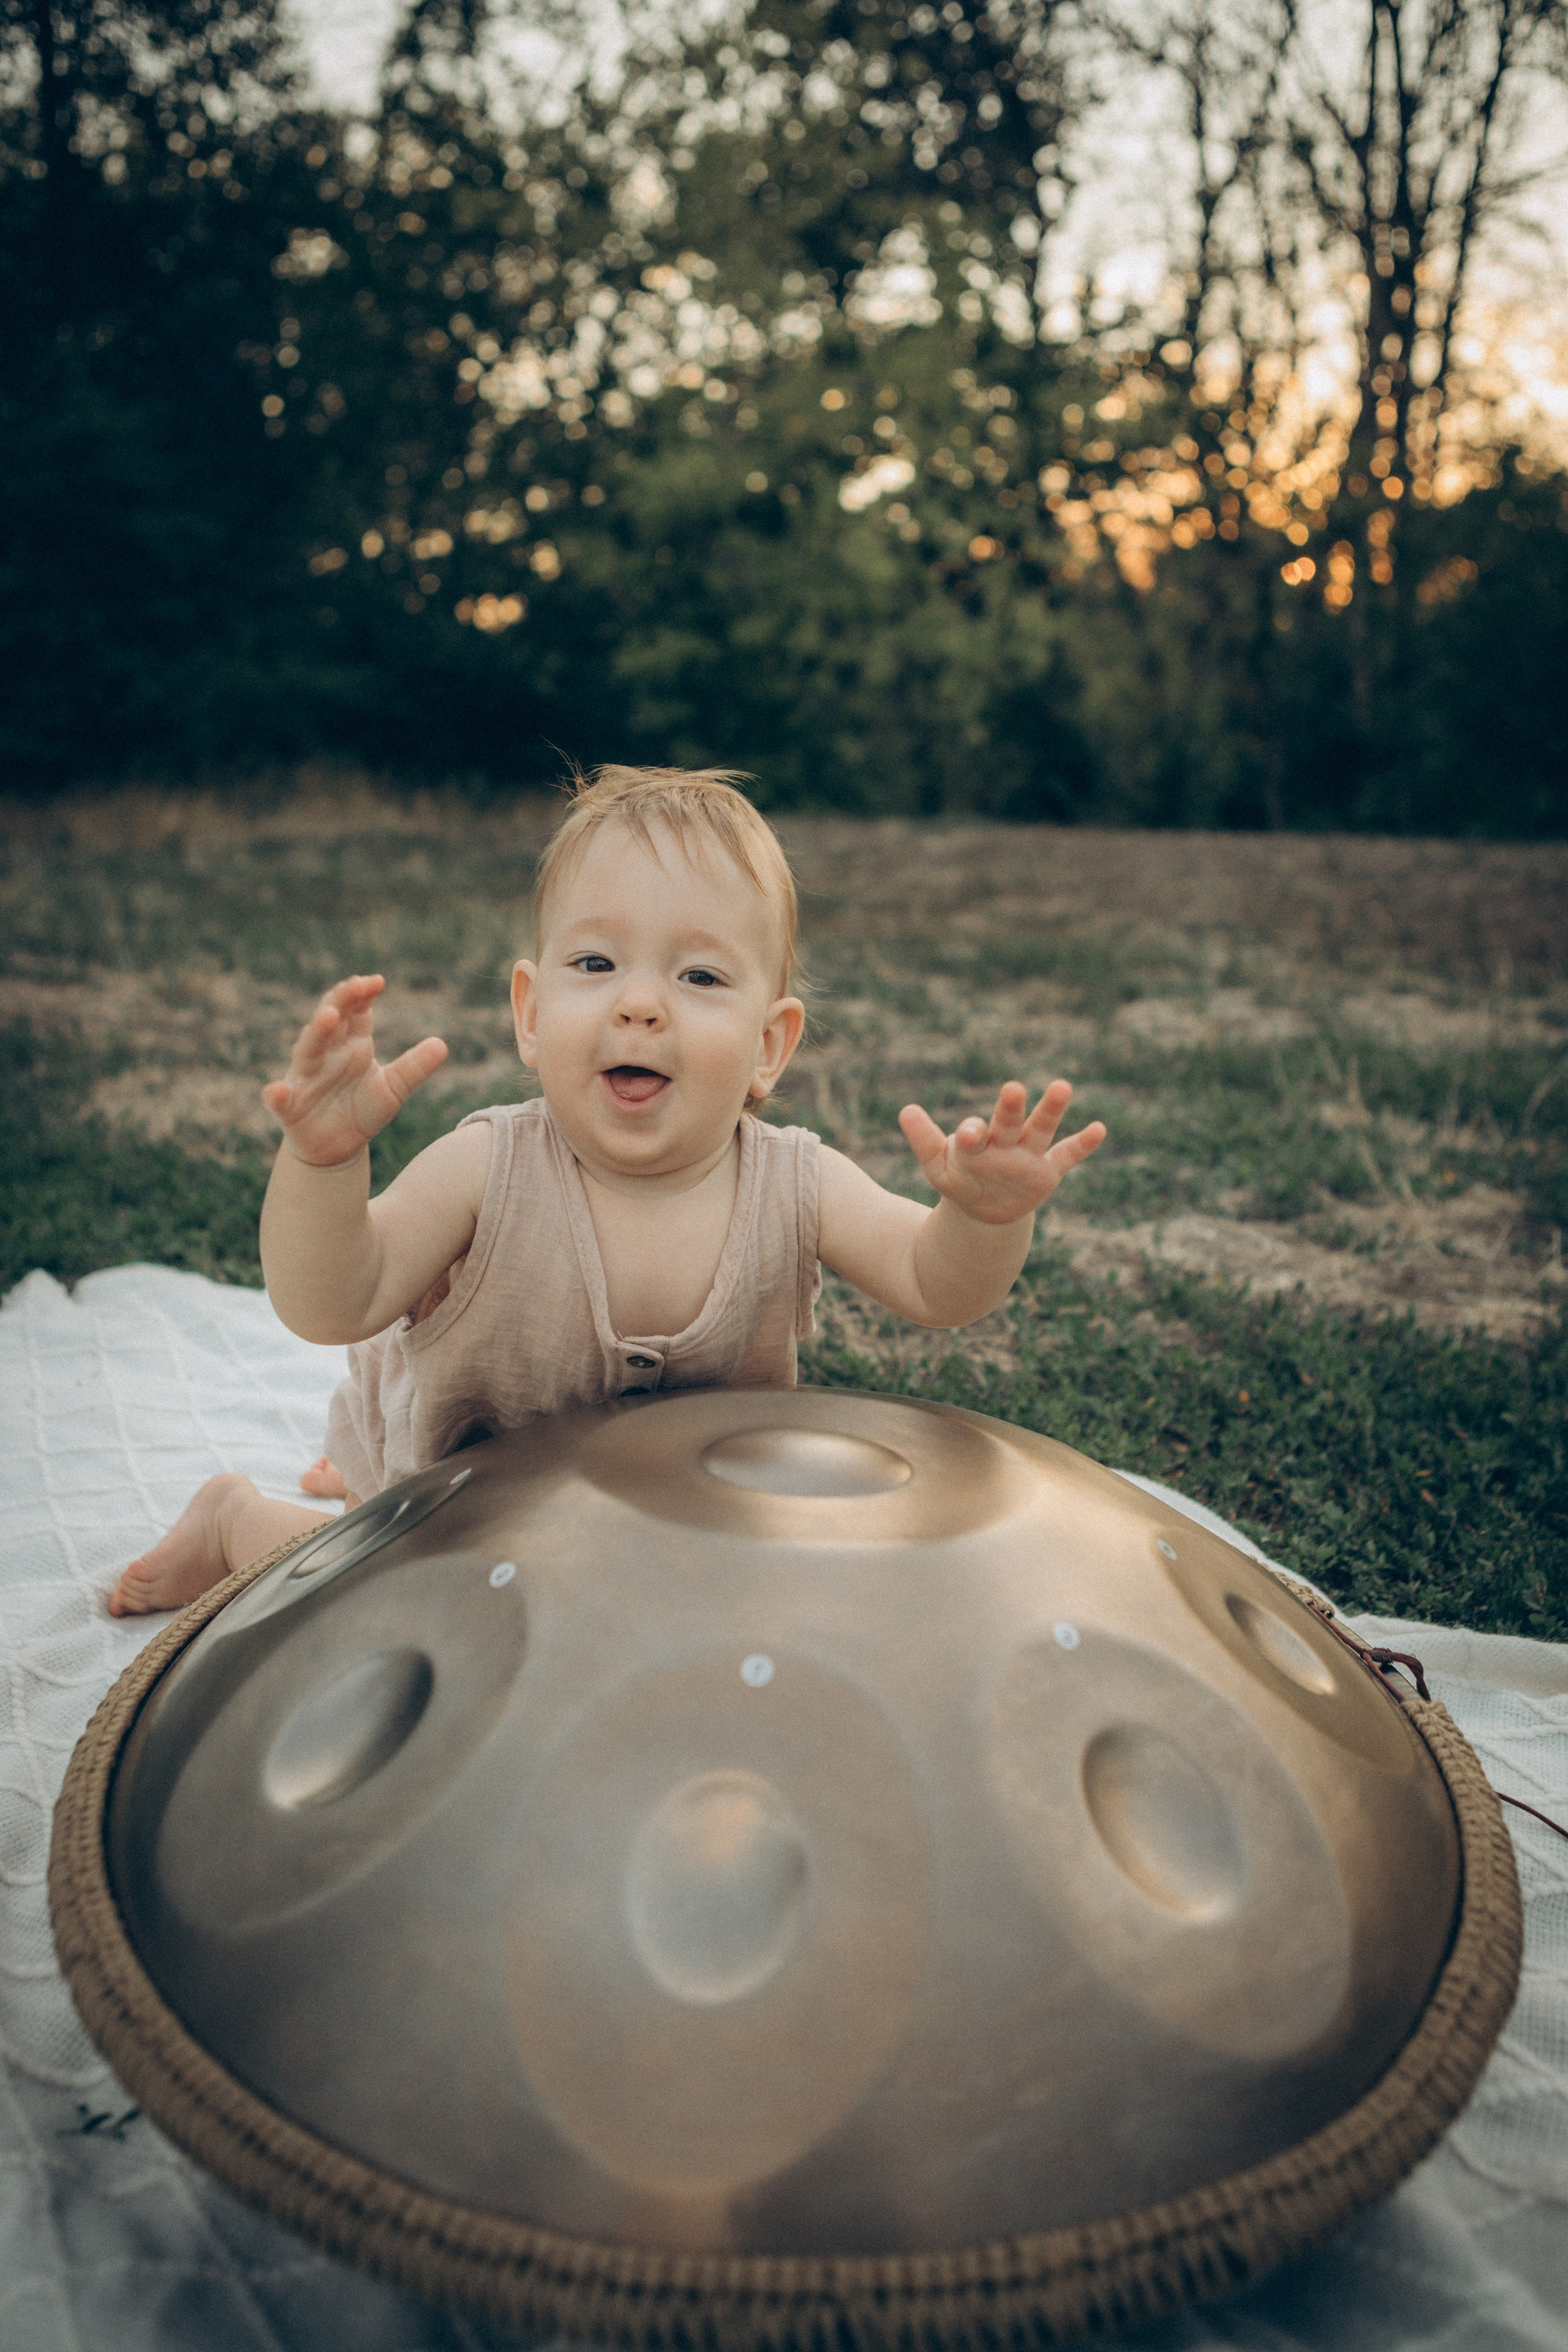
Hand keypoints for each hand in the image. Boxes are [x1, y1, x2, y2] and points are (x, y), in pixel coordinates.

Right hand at [260, 975, 447, 1167]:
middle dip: (339, 1001)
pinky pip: (279, 1098)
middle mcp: (326, 1054)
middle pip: (329, 1020)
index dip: (362, 995)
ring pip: (307, 1050)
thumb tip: (443, 1044)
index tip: (377, 982)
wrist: (338, 1147)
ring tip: (328, 1018)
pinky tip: (277, 1091)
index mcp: (352, 1045)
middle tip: (353, 986)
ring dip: (315, 1033)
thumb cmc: (363, 1110)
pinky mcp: (289, 1106)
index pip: (355, 1012)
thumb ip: (414, 1067)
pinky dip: (276, 1094)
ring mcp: (305, 1078)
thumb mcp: (394, 1089)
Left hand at [898, 1080, 1105, 1225]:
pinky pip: (1067, 1156)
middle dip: (1010, 1108)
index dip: (972, 1132)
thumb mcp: (937, 1167)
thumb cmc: (960, 1179)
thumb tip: (905, 1109)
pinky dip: (1083, 1144)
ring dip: (1050, 1110)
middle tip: (1012, 1088)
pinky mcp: (1047, 1173)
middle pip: (1008, 1122)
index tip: (970, 1134)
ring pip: (1040, 1130)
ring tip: (1062, 1086)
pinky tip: (1099, 1128)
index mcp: (977, 1141)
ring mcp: (1028, 1156)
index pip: (974, 1132)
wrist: (984, 1208)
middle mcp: (1004, 1143)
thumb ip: (924, 1140)